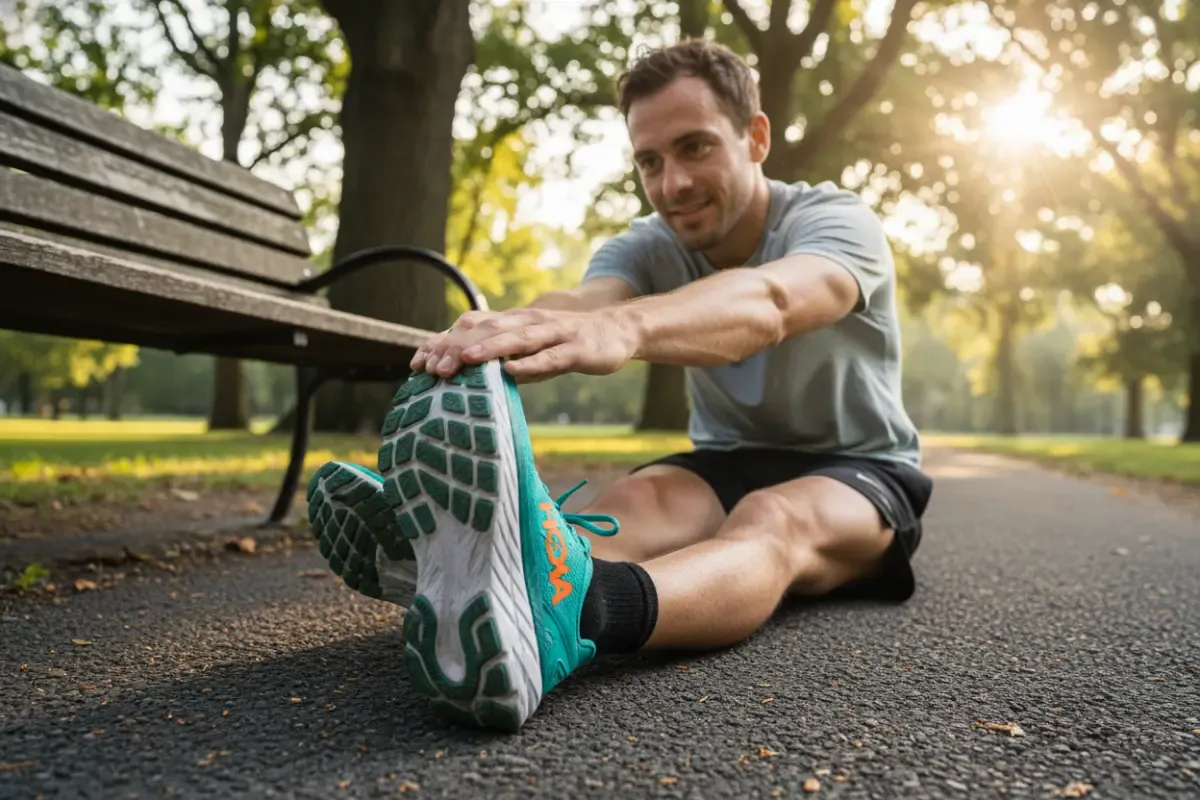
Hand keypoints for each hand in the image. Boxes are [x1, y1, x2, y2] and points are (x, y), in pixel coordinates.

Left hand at [409, 308, 638, 381]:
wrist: (619, 331)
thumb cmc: (570, 343)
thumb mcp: (533, 350)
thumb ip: (506, 358)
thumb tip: (473, 378)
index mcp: (515, 322)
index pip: (472, 328)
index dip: (444, 343)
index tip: (418, 363)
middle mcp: (529, 322)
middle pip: (487, 331)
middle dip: (458, 347)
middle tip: (433, 367)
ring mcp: (553, 333)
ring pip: (516, 339)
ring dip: (488, 349)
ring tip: (463, 361)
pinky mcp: (575, 348)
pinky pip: (550, 357)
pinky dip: (530, 363)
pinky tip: (511, 371)